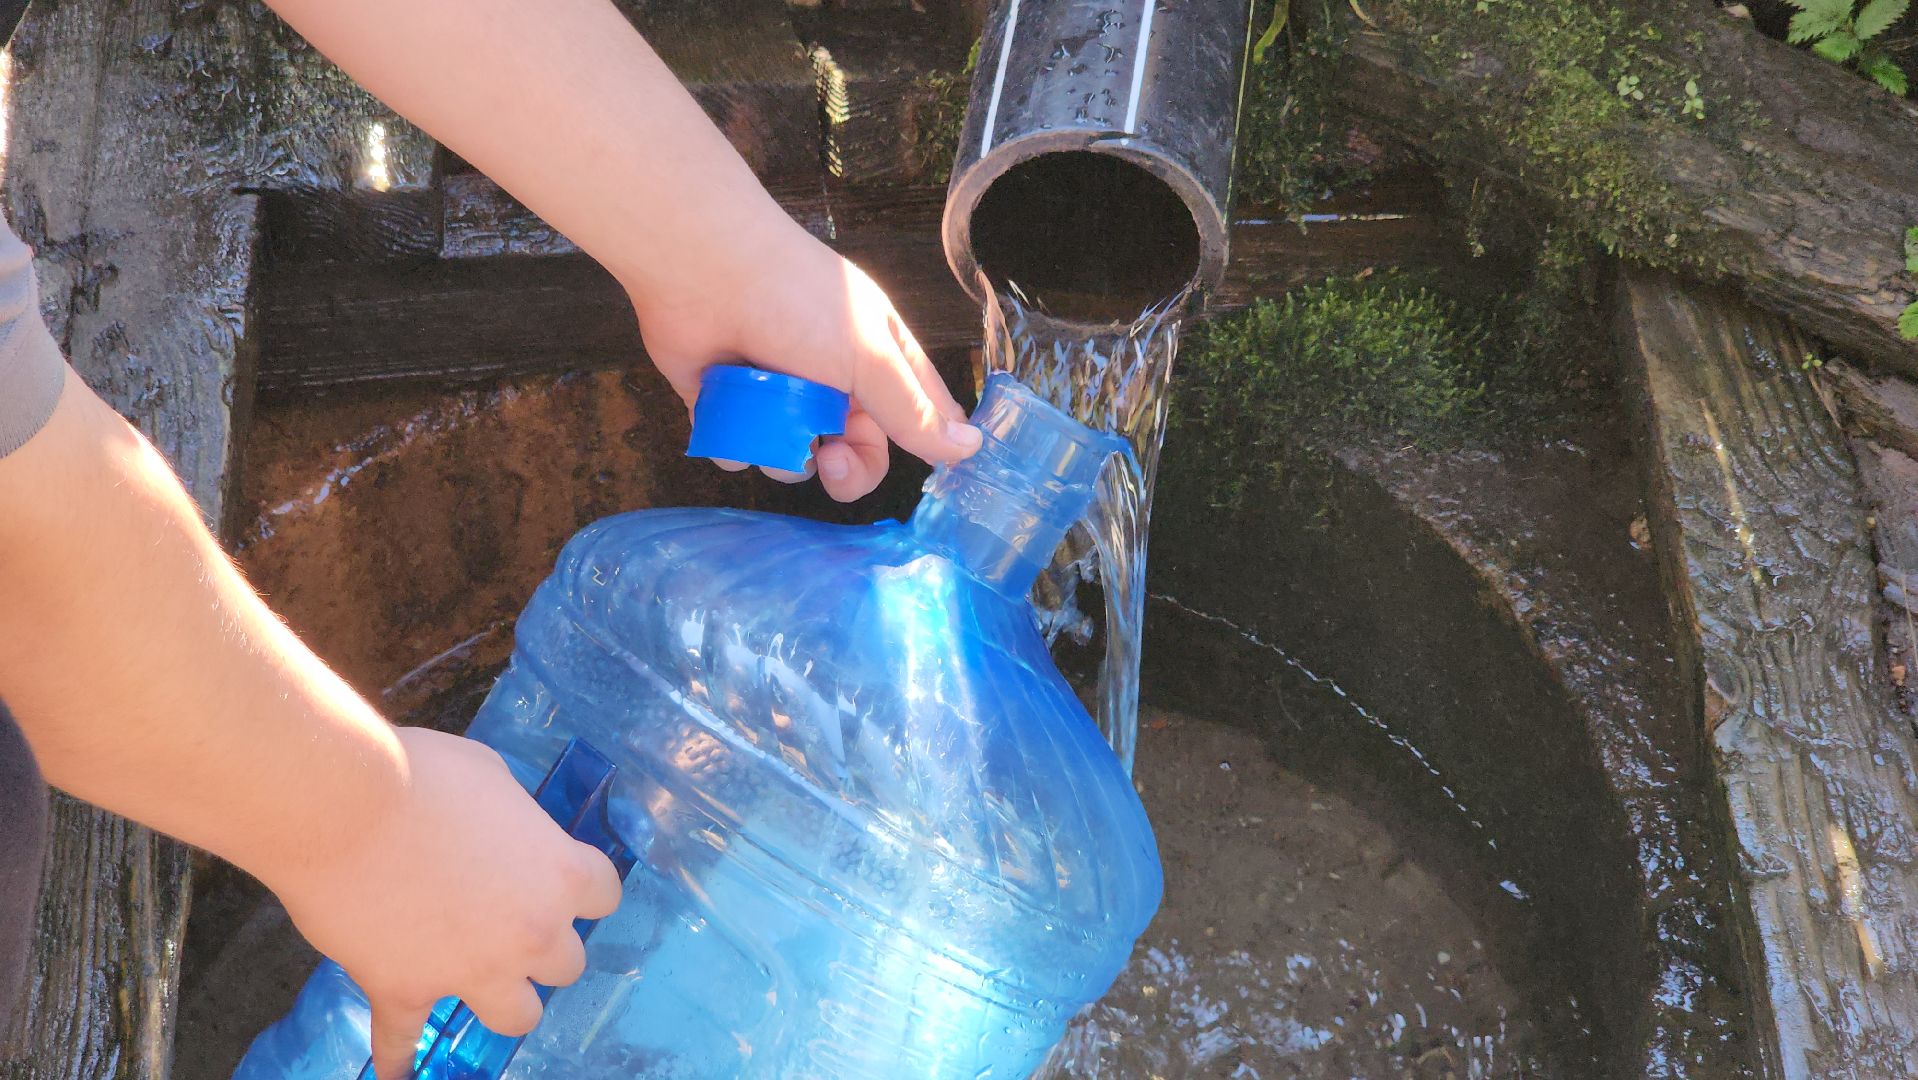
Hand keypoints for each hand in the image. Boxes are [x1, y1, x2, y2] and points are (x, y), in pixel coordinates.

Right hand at [266, 728, 622, 1079]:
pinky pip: (402, 1042)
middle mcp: (528, 932)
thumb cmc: (420, 774)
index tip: (563, 884)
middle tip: (514, 929)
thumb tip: (503, 829)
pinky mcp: (404, 990)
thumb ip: (512, 818)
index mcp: (558, 873)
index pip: (605, 896)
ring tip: (483, 989)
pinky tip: (396, 1068)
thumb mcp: (490, 776)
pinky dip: (396, 1055)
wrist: (342, 805)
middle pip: (567, 965)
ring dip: (503, 1002)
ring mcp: (468, 970)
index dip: (583, 890)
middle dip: (544, 948)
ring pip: (516, 1016)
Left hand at [631, 219, 981, 501]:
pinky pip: (740, 450)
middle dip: (846, 467)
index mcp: (876, 358)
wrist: (701, 270)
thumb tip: (969, 450)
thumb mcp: (869, 357)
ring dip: (782, 450)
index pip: (916, 416)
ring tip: (768, 416)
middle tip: (830, 459)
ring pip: (794, 459)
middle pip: (856, 453)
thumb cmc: (795, 299)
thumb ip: (913, 412)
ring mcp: (779, 393)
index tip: (924, 474)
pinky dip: (732, 439)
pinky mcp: (727, 405)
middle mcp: (830, 379)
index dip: (922, 445)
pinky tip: (726, 407)